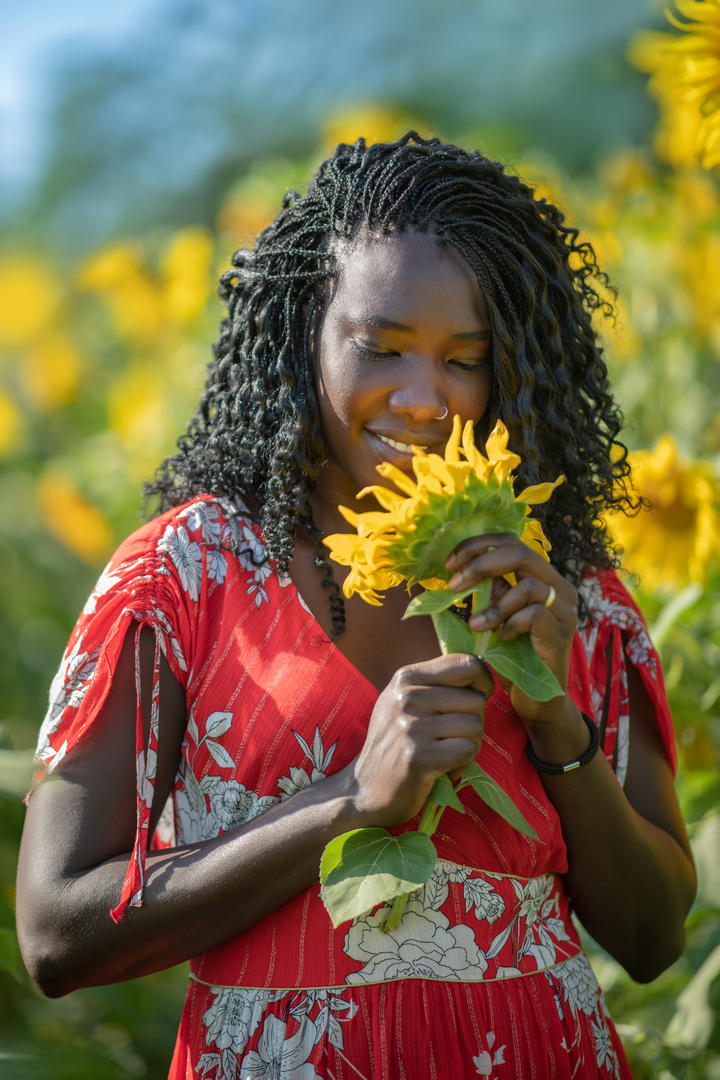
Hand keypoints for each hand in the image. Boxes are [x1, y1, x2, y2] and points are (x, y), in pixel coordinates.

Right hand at [351, 654, 492, 826]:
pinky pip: (466, 750)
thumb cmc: (395, 743)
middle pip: (476, 700)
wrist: (366, 789)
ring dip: (470, 746)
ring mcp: (412, 727)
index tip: (479, 697)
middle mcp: (408, 697)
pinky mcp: (418, 757)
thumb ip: (437, 683)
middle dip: (474, 722)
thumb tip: (480, 672)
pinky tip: (445, 769)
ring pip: (475, 726)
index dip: (483, 681)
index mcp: (407, 677)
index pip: (466, 663)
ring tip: (446, 755)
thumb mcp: (405, 701)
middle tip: (451, 740)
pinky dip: (463, 764)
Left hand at [446, 533, 577, 731]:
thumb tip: (462, 567)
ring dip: (494, 604)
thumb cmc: (513, 656)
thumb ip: (489, 591)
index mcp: (542, 577)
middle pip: (521, 552)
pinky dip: (510, 623)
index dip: (479, 545)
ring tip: (475, 625)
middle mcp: (559, 588)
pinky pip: (534, 614)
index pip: (511, 541)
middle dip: (481, 564)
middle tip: (455, 583)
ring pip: (528, 585)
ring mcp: (564, 610)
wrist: (537, 700)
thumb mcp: (495, 616)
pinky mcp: (561, 632)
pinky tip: (500, 638)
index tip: (450, 563)